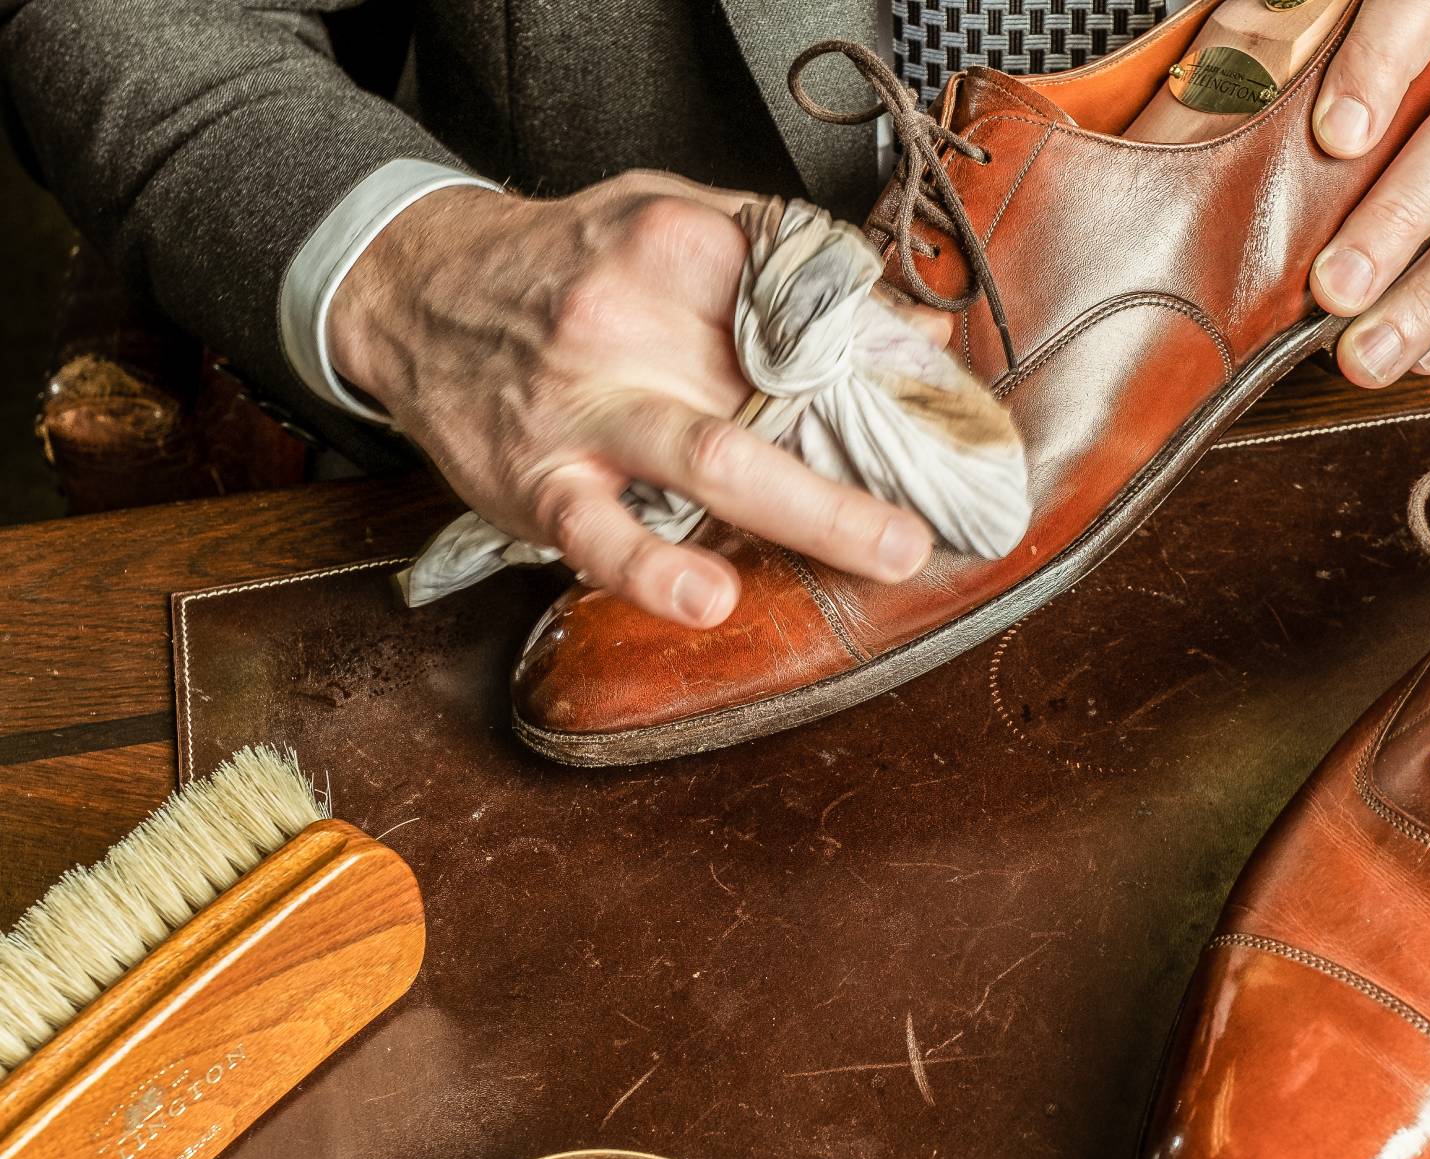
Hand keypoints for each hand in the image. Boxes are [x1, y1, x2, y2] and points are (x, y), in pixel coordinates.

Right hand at [327, 171, 935, 627]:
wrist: (418, 289)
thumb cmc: (565, 266)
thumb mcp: (669, 223)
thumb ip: (787, 268)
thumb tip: (916, 327)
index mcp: (679, 246)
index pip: (811, 299)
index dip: (887, 356)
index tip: (945, 408)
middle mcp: (634, 320)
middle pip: (781, 386)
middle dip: (876, 451)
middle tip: (942, 507)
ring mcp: (586, 404)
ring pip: (710, 456)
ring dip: (812, 510)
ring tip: (886, 550)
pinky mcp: (538, 476)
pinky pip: (599, 530)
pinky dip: (653, 569)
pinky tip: (707, 597)